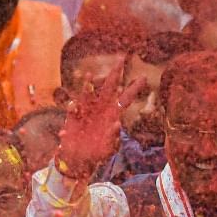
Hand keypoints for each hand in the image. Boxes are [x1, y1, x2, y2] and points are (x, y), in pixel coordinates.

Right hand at [55, 56, 146, 180]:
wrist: (79, 159)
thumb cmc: (97, 154)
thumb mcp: (108, 148)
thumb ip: (113, 137)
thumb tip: (117, 123)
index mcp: (113, 114)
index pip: (126, 99)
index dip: (134, 88)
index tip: (144, 78)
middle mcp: (101, 108)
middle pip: (109, 87)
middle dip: (115, 73)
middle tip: (122, 58)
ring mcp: (87, 109)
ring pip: (88, 92)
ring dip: (88, 84)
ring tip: (88, 76)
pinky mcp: (73, 115)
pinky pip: (73, 106)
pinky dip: (73, 106)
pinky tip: (73, 109)